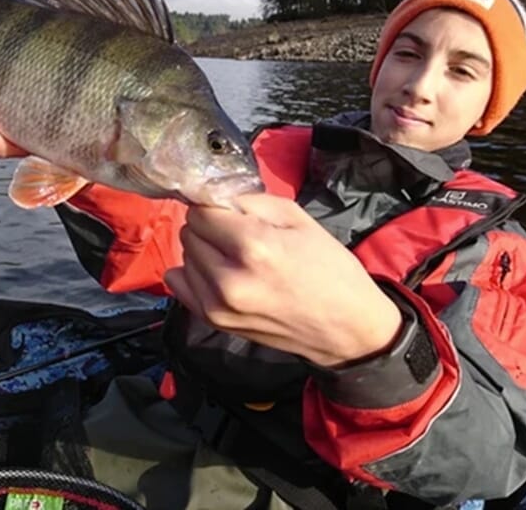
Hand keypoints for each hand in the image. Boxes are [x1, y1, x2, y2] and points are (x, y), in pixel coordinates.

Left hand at [164, 193, 402, 366]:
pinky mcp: (213, 321)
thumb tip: (216, 196)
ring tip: (234, 258)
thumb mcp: (299, 220)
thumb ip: (252, 202)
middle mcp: (228, 278)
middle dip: (209, 228)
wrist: (346, 329)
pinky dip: (194, 273)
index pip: (202, 211)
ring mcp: (217, 305)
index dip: (216, 206)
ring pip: (185, 256)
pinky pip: (179, 283)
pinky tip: (219, 274)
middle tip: (237, 235)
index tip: (231, 211)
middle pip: (190, 233)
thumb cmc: (330, 269)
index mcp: (254, 247)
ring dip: (203, 251)